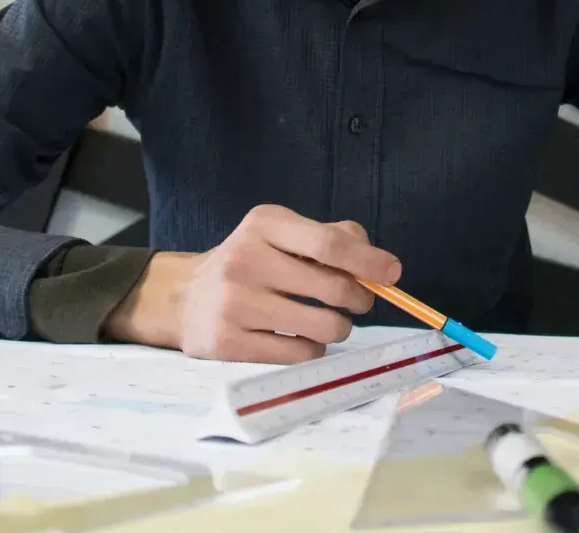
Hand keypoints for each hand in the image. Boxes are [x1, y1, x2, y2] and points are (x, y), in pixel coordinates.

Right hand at [103, 204, 400, 363]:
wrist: (185, 298)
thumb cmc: (250, 264)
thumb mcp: (281, 234)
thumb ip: (332, 237)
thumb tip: (378, 263)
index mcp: (264, 225)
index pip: (328, 244)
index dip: (368, 262)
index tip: (393, 274)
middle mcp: (246, 259)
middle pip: (333, 288)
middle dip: (360, 300)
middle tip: (359, 303)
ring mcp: (234, 303)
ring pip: (323, 327)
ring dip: (337, 328)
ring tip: (325, 322)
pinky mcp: (228, 342)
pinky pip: (300, 354)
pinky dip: (312, 349)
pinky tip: (297, 338)